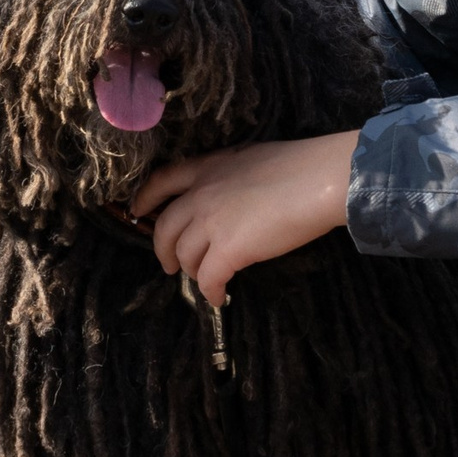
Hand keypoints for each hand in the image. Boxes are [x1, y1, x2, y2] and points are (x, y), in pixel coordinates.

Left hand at [129, 130, 358, 306]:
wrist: (320, 180)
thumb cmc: (299, 165)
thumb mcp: (252, 158)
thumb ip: (231, 176)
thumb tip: (232, 197)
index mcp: (208, 167)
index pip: (162, 181)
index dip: (145, 198)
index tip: (137, 212)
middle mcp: (201, 195)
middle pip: (165, 227)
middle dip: (163, 249)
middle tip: (169, 264)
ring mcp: (211, 224)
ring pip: (185, 256)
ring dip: (191, 272)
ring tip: (203, 279)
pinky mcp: (227, 251)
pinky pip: (208, 279)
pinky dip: (211, 292)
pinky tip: (220, 298)